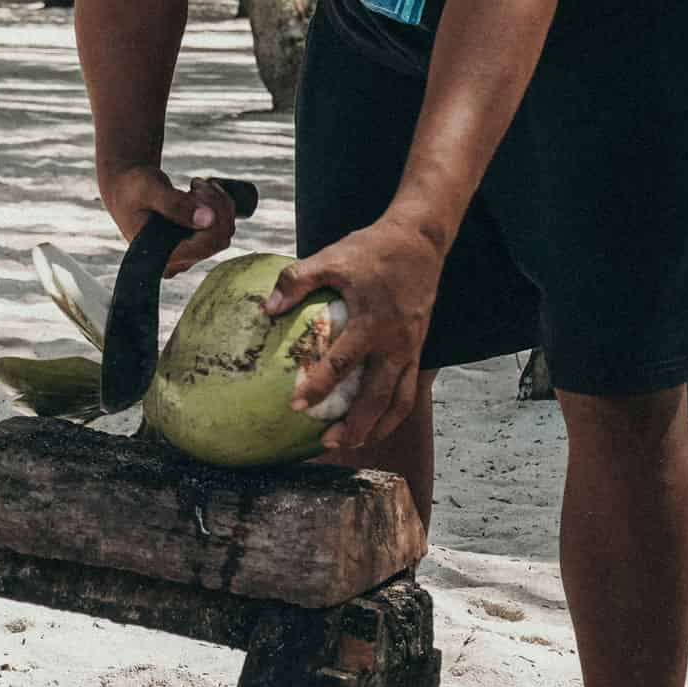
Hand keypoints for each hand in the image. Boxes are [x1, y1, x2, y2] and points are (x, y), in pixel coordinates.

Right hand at [99, 162, 242, 279]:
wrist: (127, 190)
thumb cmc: (131, 189)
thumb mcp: (148, 190)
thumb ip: (174, 204)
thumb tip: (207, 219)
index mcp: (159, 256)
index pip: (204, 246)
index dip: (212, 218)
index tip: (196, 190)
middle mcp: (175, 262)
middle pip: (219, 239)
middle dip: (215, 206)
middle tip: (196, 183)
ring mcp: (188, 255)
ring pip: (225, 232)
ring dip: (218, 203)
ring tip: (197, 185)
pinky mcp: (196, 245)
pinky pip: (223, 229)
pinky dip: (220, 206)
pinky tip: (203, 191)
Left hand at [271, 212, 441, 459]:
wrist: (420, 242)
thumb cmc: (373, 250)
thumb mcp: (332, 258)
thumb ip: (297, 280)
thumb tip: (267, 309)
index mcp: (372, 322)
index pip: (342, 363)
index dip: (318, 386)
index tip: (296, 407)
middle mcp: (395, 342)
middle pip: (377, 396)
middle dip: (354, 425)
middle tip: (327, 443)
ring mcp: (411, 349)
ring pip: (399, 401)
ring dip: (377, 426)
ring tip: (352, 443)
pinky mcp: (418, 350)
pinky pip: (409, 390)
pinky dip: (394, 413)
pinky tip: (376, 424)